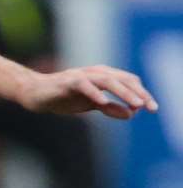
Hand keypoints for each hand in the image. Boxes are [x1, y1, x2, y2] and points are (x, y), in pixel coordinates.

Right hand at [17, 65, 157, 118]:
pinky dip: (95, 93)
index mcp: (102, 76)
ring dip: (123, 92)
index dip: (142, 93)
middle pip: (122, 79)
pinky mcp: (67, 81)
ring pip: (108, 80)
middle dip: (138, 93)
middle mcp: (94, 72)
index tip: (152, 108)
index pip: (128, 81)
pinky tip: (103, 102)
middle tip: (149, 107)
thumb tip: (131, 114)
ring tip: (135, 104)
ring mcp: (81, 75)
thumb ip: (110, 108)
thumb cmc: (62, 97)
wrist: (34, 94)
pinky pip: (84, 85)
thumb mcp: (90, 105)